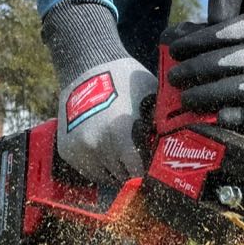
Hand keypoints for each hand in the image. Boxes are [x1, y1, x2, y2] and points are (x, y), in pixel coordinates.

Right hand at [41, 0, 155, 182]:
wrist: (86, 66)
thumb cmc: (124, 79)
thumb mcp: (150, 97)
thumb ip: (159, 125)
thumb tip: (177, 147)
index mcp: (120, 135)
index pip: (138, 173)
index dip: (149, 174)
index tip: (156, 173)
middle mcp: (97, 146)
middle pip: (123, 177)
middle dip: (134, 172)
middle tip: (142, 161)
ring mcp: (79, 149)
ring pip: (106, 178)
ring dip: (117, 172)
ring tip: (126, 156)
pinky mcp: (67, 150)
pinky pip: (89, 172)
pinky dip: (101, 168)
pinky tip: (110, 153)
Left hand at [167, 0, 243, 128]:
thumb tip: (215, 20)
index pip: (229, 30)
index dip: (198, 41)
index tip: (174, 50)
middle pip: (233, 61)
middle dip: (198, 70)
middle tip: (174, 77)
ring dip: (210, 94)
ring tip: (185, 99)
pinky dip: (239, 115)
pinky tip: (218, 116)